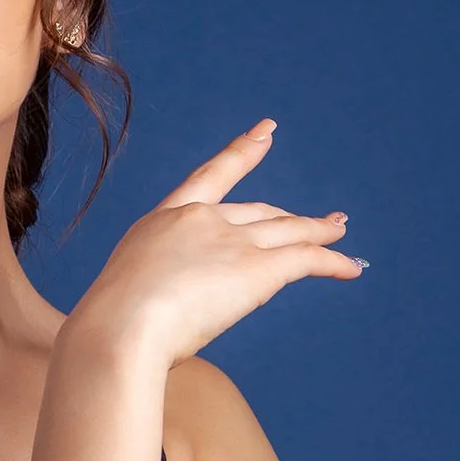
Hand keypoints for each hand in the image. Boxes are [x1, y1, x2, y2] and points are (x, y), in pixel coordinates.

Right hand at [75, 120, 364, 367]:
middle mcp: (202, 220)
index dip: (242, 154)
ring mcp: (230, 241)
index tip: (266, 132)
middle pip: (259, 212)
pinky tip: (350, 267)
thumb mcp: (125, 293)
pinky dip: (332, 262)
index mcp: (163, 221)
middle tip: (316, 219)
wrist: (119, 329)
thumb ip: (151, 291)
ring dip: (319, 231)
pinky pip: (306, 260)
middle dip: (289, 216)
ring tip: (339, 231)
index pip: (210, 178)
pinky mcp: (256, 269)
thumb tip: (158, 318)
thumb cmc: (109, 327)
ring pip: (289, 231)